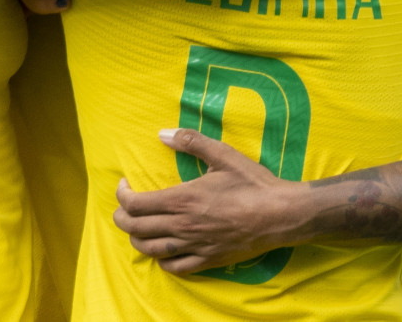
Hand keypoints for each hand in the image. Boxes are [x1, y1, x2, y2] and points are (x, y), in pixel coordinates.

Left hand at [113, 128, 293, 273]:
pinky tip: (163, 250)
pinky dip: (161, 260)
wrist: (280, 214)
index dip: (121, 195)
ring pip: (150, 249)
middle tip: (125, 205)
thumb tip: (162, 133)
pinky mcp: (208, 259)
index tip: (124, 185)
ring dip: (137, 238)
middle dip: (121, 217)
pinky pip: (175, 267)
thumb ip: (191, 141)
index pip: (135, 204)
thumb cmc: (252, 183)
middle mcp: (183, 225)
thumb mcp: (222, 154)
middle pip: (135, 228)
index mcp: (182, 199)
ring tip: (138, 226)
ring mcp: (194, 245)